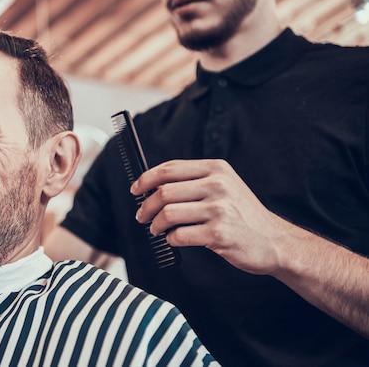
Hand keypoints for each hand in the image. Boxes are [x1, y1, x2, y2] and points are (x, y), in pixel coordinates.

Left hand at [131, 159, 291, 275]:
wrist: (275, 242)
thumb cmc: (243, 215)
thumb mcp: (224, 187)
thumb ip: (193, 182)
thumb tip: (152, 186)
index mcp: (216, 169)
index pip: (169, 168)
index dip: (146, 179)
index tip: (136, 190)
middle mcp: (218, 185)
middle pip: (164, 192)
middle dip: (146, 207)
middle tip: (142, 217)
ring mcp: (219, 209)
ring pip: (168, 213)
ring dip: (156, 225)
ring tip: (156, 230)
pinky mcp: (219, 234)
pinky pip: (179, 235)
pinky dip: (171, 239)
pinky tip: (174, 240)